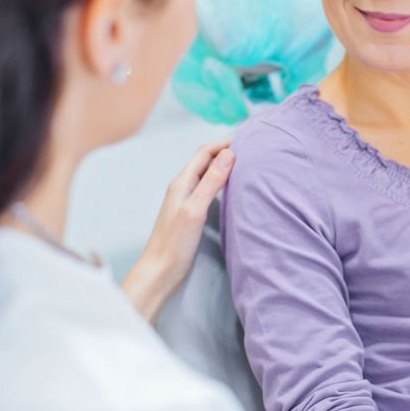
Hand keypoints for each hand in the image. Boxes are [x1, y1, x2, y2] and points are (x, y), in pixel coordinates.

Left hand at [122, 140, 234, 322]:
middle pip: (205, 160)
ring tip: (245, 163)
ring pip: (206, 173)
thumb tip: (229, 154)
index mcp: (181, 182)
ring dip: (224, 165)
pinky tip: (231, 187)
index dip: (224, 143)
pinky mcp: (191, 212)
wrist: (160, 271)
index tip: (247, 139)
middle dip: (225, 150)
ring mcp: (186, 199)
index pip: (204, 152)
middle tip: (249, 148)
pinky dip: (221, 181)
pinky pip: (207, 188)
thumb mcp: (195, 210)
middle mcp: (182, 187)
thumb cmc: (175, 243)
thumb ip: (210, 182)